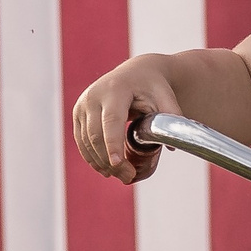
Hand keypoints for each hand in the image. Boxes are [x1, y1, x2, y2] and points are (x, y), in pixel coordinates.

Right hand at [72, 55, 178, 182]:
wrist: (136, 72)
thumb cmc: (153, 87)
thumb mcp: (165, 97)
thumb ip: (172, 117)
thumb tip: (172, 146)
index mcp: (116, 89)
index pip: (111, 120)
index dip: (113, 143)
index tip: (117, 163)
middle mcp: (94, 96)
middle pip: (97, 135)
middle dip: (111, 160)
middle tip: (128, 177)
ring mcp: (83, 104)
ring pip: (86, 141)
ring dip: (101, 162)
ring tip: (120, 176)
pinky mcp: (78, 113)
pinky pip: (81, 140)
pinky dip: (91, 156)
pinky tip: (105, 169)